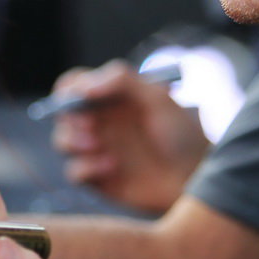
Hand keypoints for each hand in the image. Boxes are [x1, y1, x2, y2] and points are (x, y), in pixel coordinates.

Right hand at [50, 60, 207, 215]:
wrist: (196, 177)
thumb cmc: (181, 134)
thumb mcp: (157, 98)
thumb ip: (122, 81)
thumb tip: (84, 86)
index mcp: (110, 98)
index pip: (73, 85)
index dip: (69, 90)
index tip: (80, 97)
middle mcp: (99, 122)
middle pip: (62, 114)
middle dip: (70, 119)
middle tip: (90, 125)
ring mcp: (97, 150)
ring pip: (62, 142)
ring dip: (72, 141)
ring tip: (96, 145)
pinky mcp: (98, 177)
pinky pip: (75, 172)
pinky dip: (86, 168)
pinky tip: (112, 167)